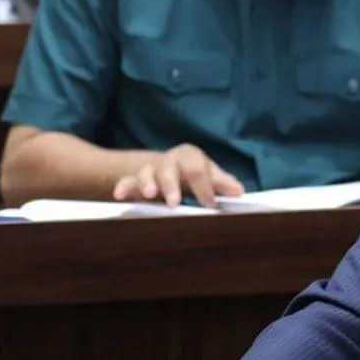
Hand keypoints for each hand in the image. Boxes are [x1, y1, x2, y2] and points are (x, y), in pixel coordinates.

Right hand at [113, 143, 244, 207]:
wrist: (170, 168)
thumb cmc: (194, 173)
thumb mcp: (209, 175)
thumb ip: (223, 183)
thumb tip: (239, 191)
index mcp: (190, 156)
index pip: (198, 168)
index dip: (204, 186)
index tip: (210, 203)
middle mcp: (169, 160)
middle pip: (170, 169)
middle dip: (172, 185)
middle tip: (175, 202)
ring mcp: (151, 169)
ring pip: (147, 173)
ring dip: (147, 184)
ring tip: (150, 195)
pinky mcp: (135, 180)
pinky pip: (127, 182)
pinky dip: (123, 187)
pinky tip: (120, 196)